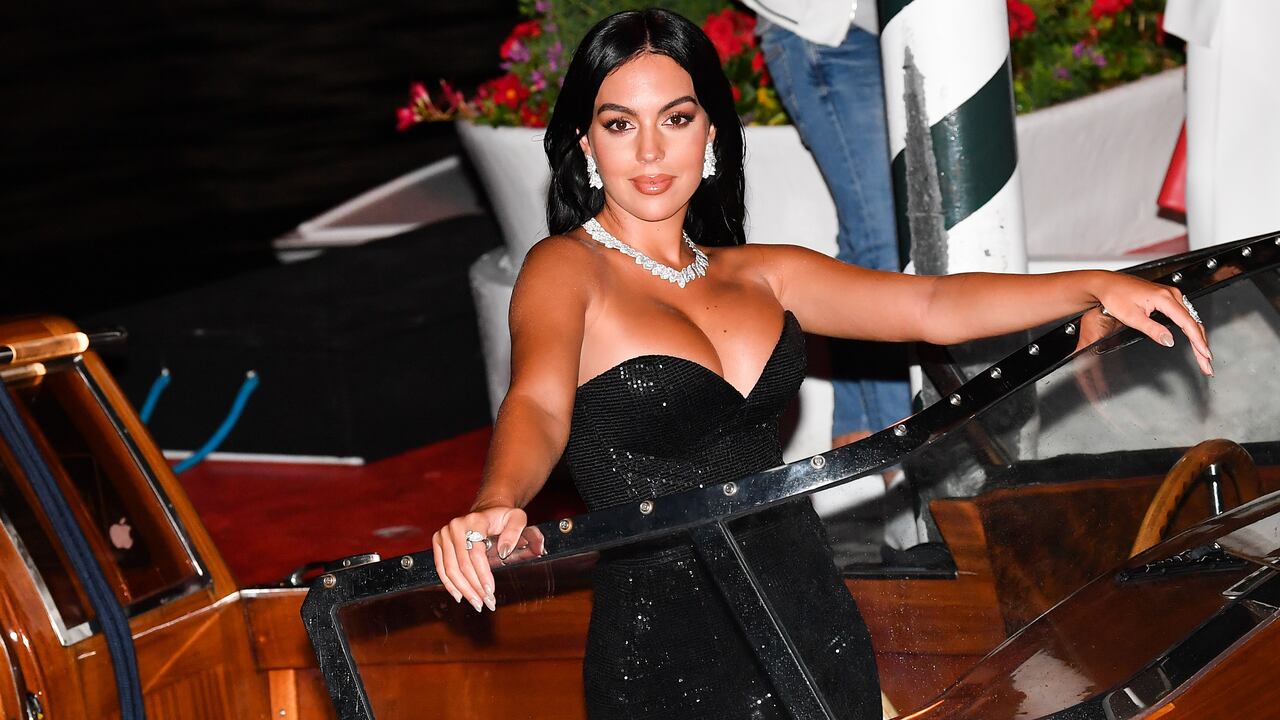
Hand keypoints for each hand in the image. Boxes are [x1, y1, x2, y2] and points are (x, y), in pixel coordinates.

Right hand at [432, 505, 530, 611]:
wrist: (486, 510)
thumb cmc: (502, 517)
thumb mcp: (516, 518)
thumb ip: (515, 531)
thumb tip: (504, 551)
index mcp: (474, 521)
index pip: (476, 554)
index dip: (483, 575)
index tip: (490, 592)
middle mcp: (455, 526)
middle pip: (462, 565)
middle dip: (474, 587)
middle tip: (485, 603)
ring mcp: (444, 533)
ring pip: (450, 569)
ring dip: (463, 590)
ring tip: (476, 603)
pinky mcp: (438, 541)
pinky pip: (441, 567)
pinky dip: (449, 583)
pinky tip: (459, 595)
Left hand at [1089, 274, 1212, 375]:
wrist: (1107, 284)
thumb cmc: (1115, 296)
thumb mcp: (1132, 317)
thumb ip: (1153, 330)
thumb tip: (1169, 341)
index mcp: (1165, 298)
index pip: (1188, 323)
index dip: (1198, 341)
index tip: (1205, 355)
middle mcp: (1172, 294)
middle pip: (1193, 323)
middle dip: (1201, 344)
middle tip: (1206, 363)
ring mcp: (1171, 295)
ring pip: (1191, 319)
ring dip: (1198, 338)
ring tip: (1202, 356)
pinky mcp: (1168, 297)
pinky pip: (1185, 315)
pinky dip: (1191, 329)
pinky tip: (1194, 340)